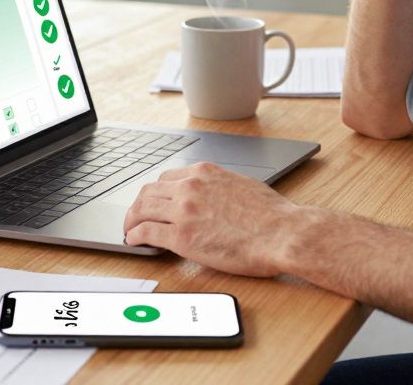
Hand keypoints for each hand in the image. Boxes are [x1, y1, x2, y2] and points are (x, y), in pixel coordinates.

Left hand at [122, 162, 305, 276]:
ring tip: (129, 230)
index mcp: (205, 172)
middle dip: (138, 205)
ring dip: (131, 219)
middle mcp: (190, 187)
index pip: (167, 178)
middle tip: (135, 216)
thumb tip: (212, 198)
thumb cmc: (272, 216)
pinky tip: (133, 241)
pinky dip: (134, 235)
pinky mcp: (181, 237)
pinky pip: (146, 232)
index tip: (155, 202)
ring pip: (142, 209)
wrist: (282, 233)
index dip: (157, 192)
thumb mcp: (242, 186)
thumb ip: (219, 188)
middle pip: (149, 191)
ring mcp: (184, 211)